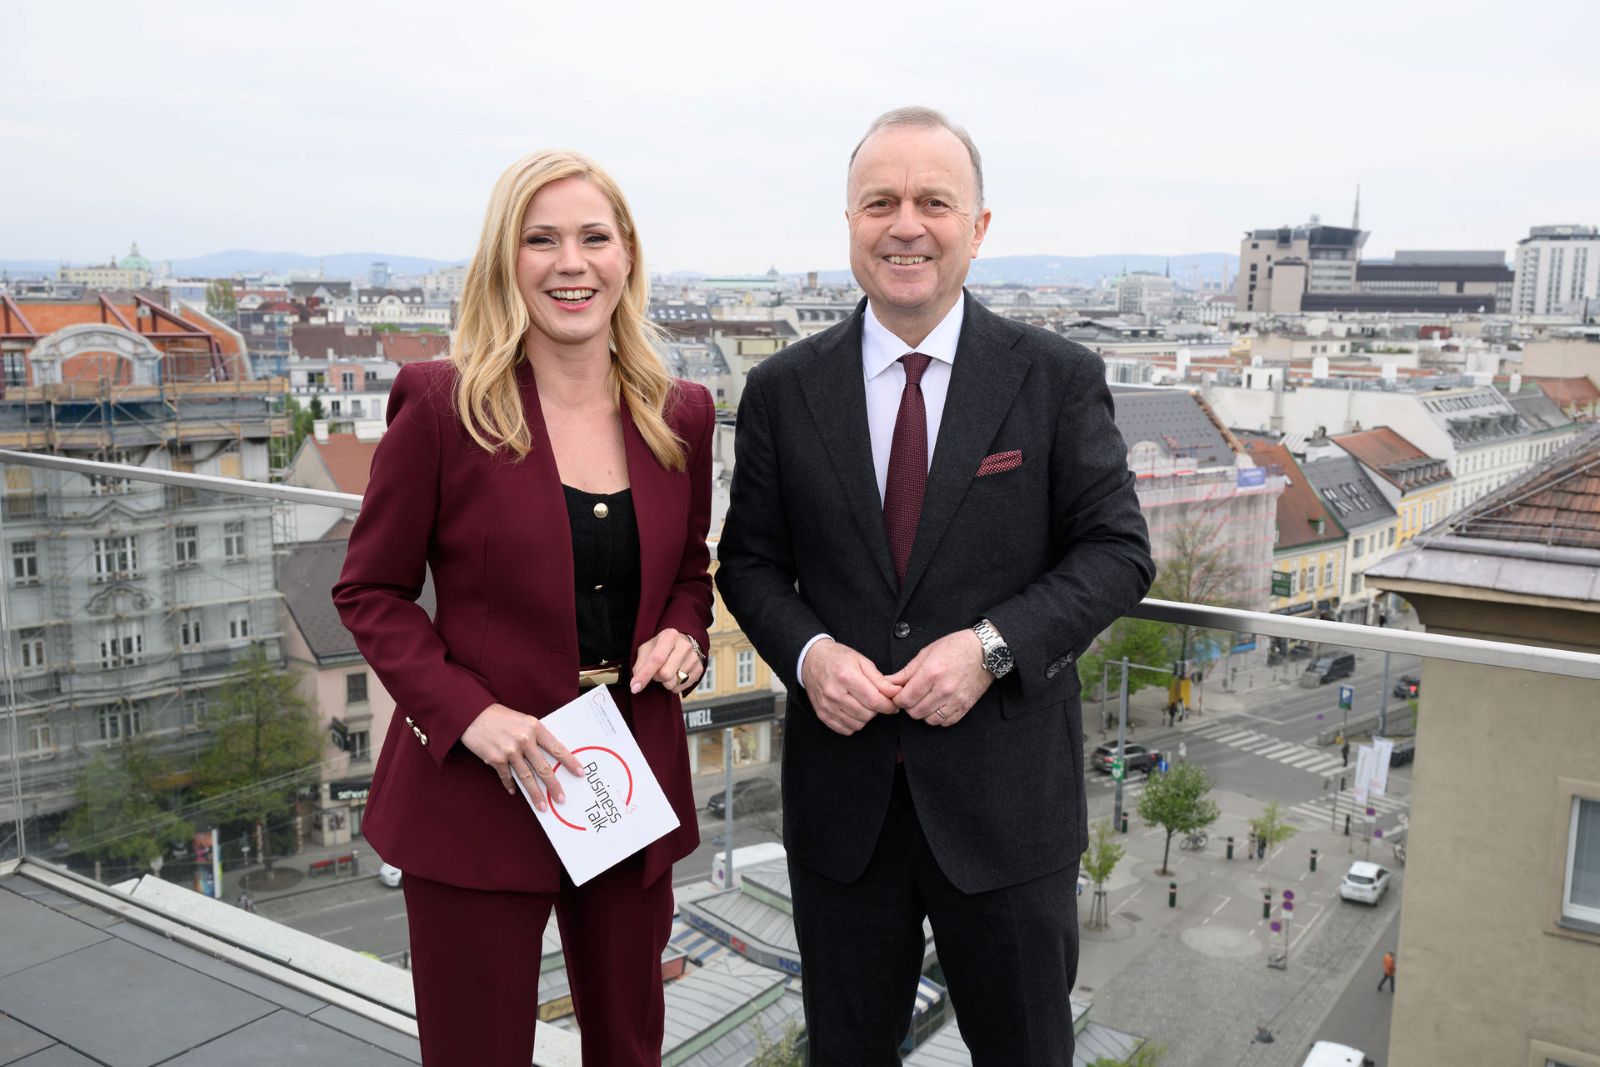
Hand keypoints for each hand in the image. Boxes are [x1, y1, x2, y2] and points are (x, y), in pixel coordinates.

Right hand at [460, 703, 585, 808]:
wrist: (473, 714)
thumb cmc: (501, 717)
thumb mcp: (523, 721)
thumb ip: (535, 736)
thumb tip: (549, 757)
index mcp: (534, 727)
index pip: (557, 748)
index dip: (570, 762)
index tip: (580, 773)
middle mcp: (524, 739)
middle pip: (543, 768)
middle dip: (554, 786)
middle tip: (561, 799)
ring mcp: (509, 750)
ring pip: (527, 777)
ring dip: (535, 794)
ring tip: (543, 806)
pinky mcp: (496, 759)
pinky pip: (507, 776)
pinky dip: (511, 785)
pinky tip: (514, 792)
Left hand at [631, 628, 703, 694]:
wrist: (682, 644)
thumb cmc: (661, 648)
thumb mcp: (647, 650)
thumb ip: (639, 666)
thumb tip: (636, 684)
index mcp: (669, 636)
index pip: (657, 659)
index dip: (645, 675)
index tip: (635, 687)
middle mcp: (685, 645)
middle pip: (665, 674)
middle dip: (656, 677)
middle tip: (657, 670)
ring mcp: (694, 658)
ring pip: (673, 682)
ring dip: (665, 681)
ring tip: (667, 670)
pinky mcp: (699, 669)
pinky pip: (680, 687)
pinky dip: (674, 685)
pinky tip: (675, 675)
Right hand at [801, 639, 899, 735]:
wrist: (812, 660)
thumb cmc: (837, 658)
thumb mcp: (862, 661)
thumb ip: (880, 680)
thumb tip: (896, 692)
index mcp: (846, 676)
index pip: (874, 701)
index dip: (888, 706)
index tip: (892, 704)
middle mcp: (834, 693)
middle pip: (867, 714)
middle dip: (876, 710)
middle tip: (875, 700)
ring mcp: (827, 706)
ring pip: (858, 724)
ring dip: (865, 717)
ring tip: (862, 703)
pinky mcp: (822, 714)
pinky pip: (845, 729)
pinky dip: (853, 723)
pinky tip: (853, 711)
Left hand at [886, 629, 993, 727]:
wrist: (985, 652)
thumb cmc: (956, 647)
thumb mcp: (927, 652)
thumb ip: (906, 671)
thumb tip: (889, 682)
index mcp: (931, 673)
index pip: (905, 699)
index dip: (897, 699)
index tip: (899, 694)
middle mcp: (943, 689)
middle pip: (915, 712)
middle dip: (909, 706)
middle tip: (912, 696)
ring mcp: (955, 700)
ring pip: (929, 720)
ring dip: (923, 713)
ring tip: (925, 700)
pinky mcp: (965, 707)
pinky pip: (945, 722)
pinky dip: (938, 717)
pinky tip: (937, 705)